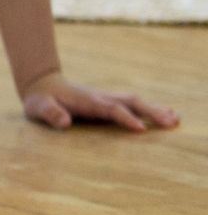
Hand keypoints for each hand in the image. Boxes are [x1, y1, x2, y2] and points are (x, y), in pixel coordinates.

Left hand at [21, 71, 180, 132]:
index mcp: (86, 101)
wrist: (42, 85)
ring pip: (135, 102)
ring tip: (176, 120)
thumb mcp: (38, 107)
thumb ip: (50, 113)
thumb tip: (64, 122)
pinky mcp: (108, 102)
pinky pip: (132, 105)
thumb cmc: (40, 100)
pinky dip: (150, 109)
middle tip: (171, 123)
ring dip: (155, 110)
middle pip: (130, 102)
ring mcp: (106, 98)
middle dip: (150, 112)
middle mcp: (100, 97)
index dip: (125, 118)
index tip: (141, 129)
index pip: (109, 109)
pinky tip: (166, 115)